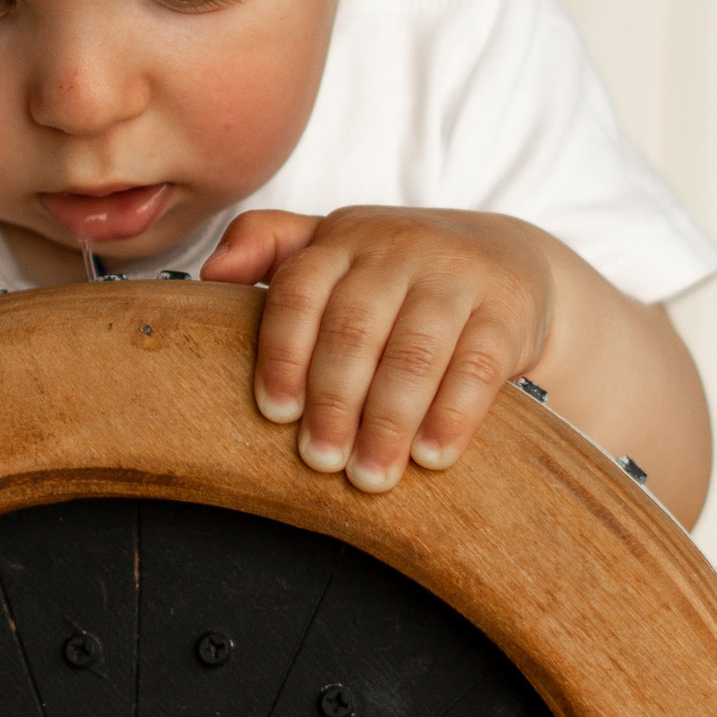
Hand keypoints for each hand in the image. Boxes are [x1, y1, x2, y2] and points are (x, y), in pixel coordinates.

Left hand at [202, 207, 552, 490]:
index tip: (276, 414)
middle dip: (335, 401)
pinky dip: (453, 416)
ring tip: (371, 477)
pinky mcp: (507, 309)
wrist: (506, 258)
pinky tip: (432, 456)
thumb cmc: (396, 271)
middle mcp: (398, 248)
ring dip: (389, 422)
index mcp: (343, 239)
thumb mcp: (335, 248)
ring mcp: (457, 275)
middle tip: (320, 461)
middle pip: (355, 328)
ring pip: (416, 353)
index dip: (284, 354)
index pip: (301, 291)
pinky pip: (477, 366)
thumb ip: (269, 248)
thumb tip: (210, 272)